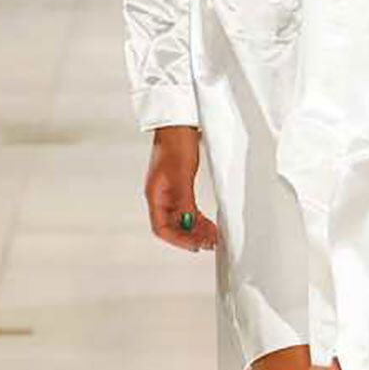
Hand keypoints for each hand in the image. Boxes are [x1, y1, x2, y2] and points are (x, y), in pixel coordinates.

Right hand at [144, 126, 217, 251]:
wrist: (180, 123)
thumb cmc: (176, 142)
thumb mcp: (182, 174)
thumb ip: (183, 200)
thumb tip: (188, 224)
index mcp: (155, 194)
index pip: (161, 227)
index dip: (178, 240)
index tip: (196, 246)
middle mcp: (160, 196)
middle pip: (173, 226)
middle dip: (191, 237)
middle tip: (210, 243)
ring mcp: (170, 192)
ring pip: (182, 220)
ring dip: (197, 230)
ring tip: (214, 237)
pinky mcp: (180, 187)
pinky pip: (188, 210)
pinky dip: (199, 219)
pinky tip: (210, 224)